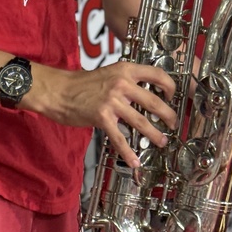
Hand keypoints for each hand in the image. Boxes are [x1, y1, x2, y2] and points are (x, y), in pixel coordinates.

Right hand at [47, 62, 175, 168]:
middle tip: (173, 124)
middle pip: (154, 101)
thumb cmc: (82, 83)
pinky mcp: (102, 117)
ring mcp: (112, 101)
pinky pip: (119, 138)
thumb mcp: (109, 73)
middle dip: (168, 115)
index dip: (170, 86)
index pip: (157, 74)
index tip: (172, 96)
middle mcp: (121, 84)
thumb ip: (127, 81)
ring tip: (162, 141)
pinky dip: (128, 152)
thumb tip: (146, 94)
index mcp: (126, 70)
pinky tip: (134, 161)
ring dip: (155, 134)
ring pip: (141, 121)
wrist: (58, 90)